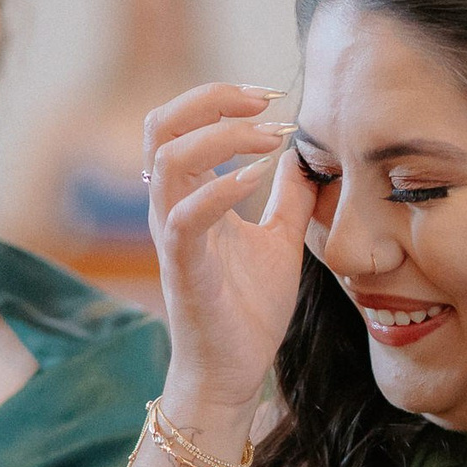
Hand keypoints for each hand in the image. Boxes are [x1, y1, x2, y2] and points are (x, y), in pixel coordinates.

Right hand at [144, 83, 316, 441]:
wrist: (236, 371)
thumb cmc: (249, 310)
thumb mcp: (280, 240)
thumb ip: (289, 199)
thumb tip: (306, 156)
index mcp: (189, 196)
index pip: (180, 123)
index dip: (218, 98)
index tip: (272, 95)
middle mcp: (171, 208)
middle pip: (159, 126)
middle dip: (209, 100)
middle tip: (263, 100)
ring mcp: (172, 237)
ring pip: (167, 160)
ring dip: (221, 137)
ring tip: (269, 137)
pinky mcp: (183, 269)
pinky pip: (184, 217)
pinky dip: (219, 188)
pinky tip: (257, 178)